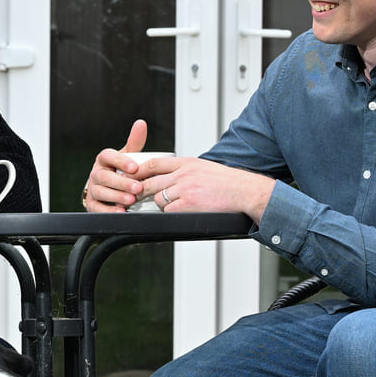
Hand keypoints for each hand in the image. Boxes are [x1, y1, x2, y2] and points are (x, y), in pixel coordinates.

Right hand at [83, 120, 150, 210]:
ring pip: (101, 192)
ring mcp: (93, 189)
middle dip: (122, 182)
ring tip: (131, 200)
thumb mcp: (127, 156)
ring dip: (117, 196)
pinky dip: (109, 211)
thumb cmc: (118, 171)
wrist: (106, 190)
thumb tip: (141, 124)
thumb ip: (134, 142)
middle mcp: (96, 173)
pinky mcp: (92, 204)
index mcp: (104, 160)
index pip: (108, 156)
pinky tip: (121, 211)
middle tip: (138, 187)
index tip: (134, 167)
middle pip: (105, 176)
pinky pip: (98, 208)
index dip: (120, 161)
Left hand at [137, 157, 275, 221]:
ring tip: (176, 205)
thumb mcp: (204, 167)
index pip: (154, 163)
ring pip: (158, 199)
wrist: (244, 191)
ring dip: (162, 204)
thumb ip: (186, 170)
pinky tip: (183, 212)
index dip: (139, 170)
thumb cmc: (228, 182)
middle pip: (150, 182)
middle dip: (141, 191)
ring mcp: (184, 189)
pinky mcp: (188, 204)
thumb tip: (170, 176)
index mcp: (186, 162)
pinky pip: (168, 211)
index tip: (131, 175)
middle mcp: (183, 173)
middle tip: (136, 197)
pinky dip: (172, 214)